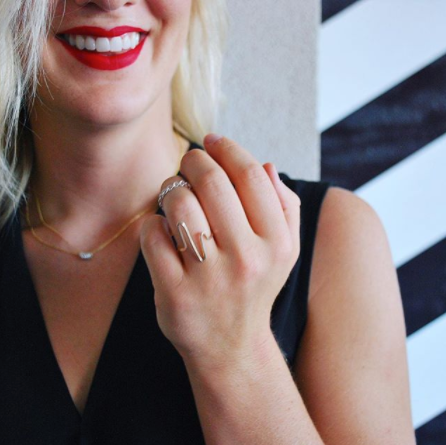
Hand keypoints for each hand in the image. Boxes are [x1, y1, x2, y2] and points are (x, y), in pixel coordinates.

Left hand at [140, 135, 300, 369]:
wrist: (231, 346)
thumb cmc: (255, 287)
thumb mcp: (285, 251)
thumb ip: (284, 206)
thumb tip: (265, 164)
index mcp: (276, 244)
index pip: (251, 176)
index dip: (228, 149)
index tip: (212, 140)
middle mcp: (246, 260)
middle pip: (212, 182)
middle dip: (193, 160)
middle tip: (188, 163)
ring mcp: (208, 279)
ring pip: (178, 204)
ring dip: (171, 190)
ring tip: (175, 197)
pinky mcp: (174, 294)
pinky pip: (152, 235)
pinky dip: (153, 224)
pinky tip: (163, 232)